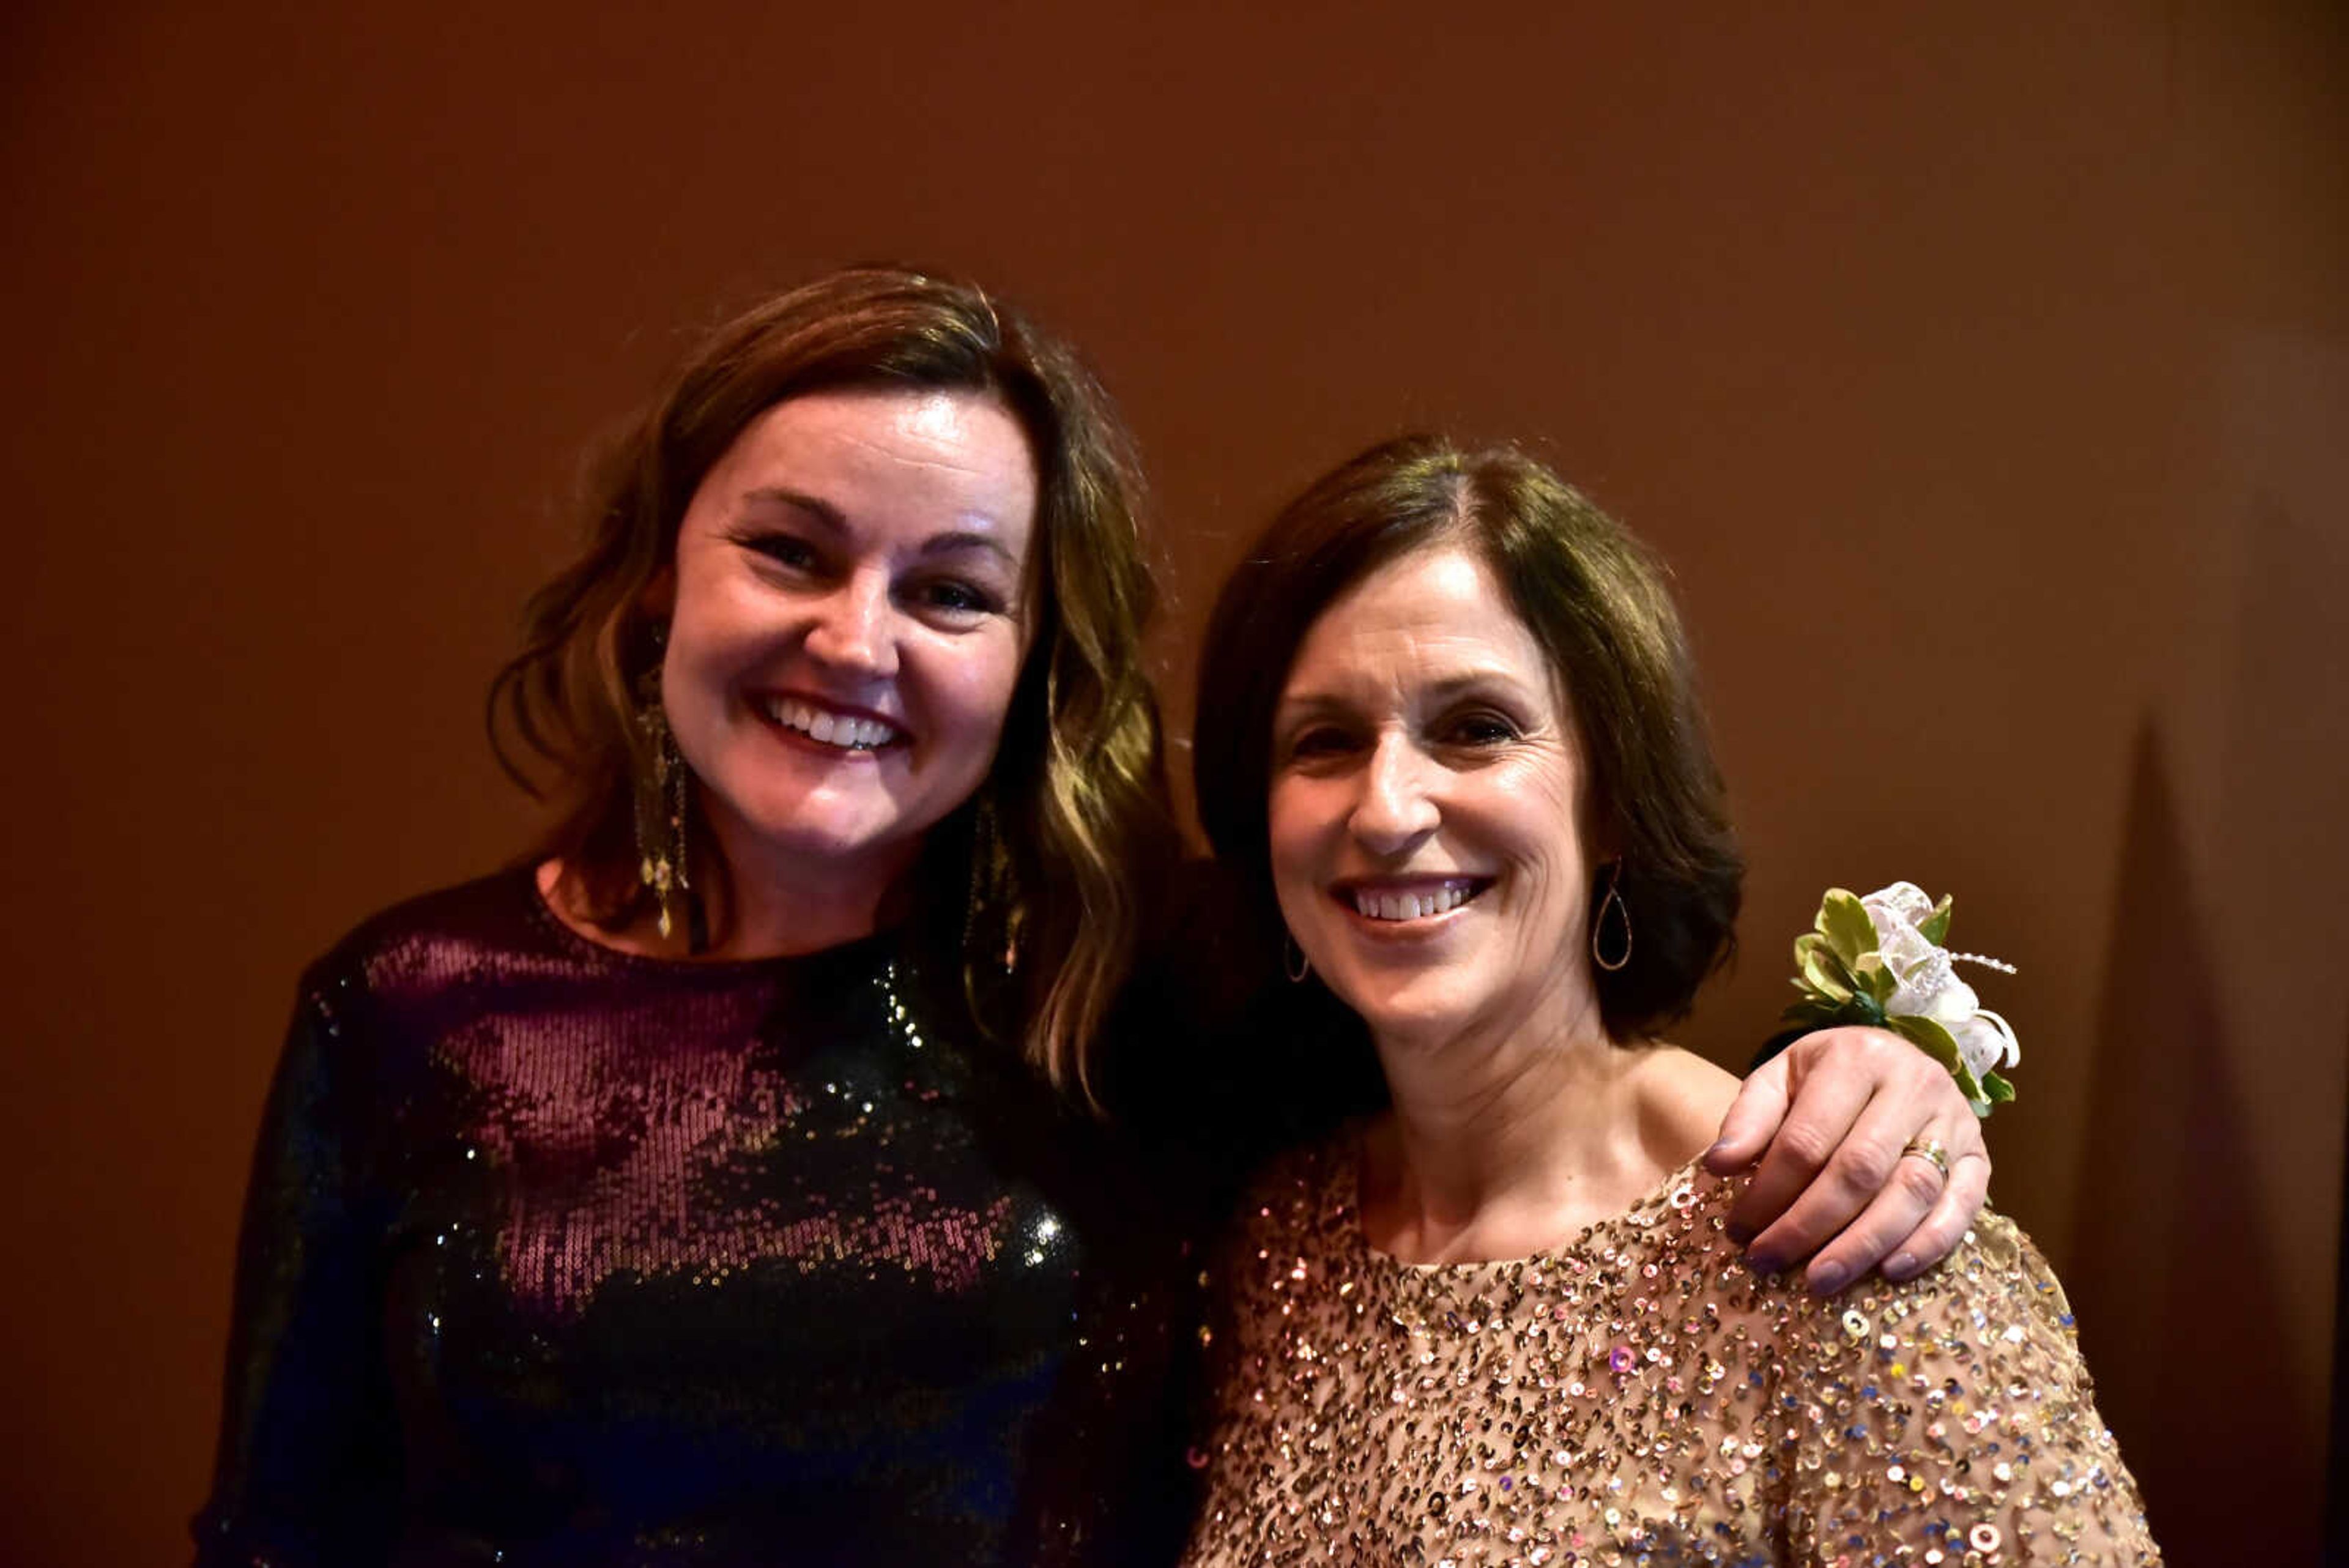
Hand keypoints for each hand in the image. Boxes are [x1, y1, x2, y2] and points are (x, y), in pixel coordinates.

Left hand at [1701, 1025, 1988, 1293]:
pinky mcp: (1981, 1157)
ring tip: (1818, 1281)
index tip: (1738, 1230)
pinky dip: (1928, 1245)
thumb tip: (1720, 1166)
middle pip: (1859, 1170)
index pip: (1808, 1138)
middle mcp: (1914, 1083)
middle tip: (1768, 1261)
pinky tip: (1889, 1272)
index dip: (1769, 1190)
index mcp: (1856, 1056)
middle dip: (1808, 1225)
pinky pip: (1963, 1208)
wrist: (1892, 1061)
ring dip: (1862, 1245)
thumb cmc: (1825, 1078)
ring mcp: (1955, 1121)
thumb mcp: (1778, 1078)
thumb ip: (1748, 1118)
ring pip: (1911, 1193)